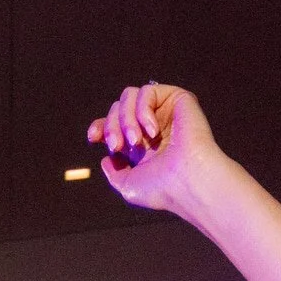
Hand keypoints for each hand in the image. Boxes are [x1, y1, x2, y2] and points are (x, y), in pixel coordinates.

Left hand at [87, 83, 220, 215]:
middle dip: (112, 126)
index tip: (93, 137)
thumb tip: (105, 159)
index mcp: (142, 145)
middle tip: (118, 146)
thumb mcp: (128, 186)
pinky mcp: (177, 99)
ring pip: (129, 96)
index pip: (115, 125)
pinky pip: (147, 91)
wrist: (187, 183)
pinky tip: (153, 131)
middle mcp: (152, 127)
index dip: (101, 126)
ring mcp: (164, 112)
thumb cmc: (162, 189)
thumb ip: (114, 173)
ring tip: (136, 141)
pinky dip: (143, 111)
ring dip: (126, 119)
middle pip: (118, 108)